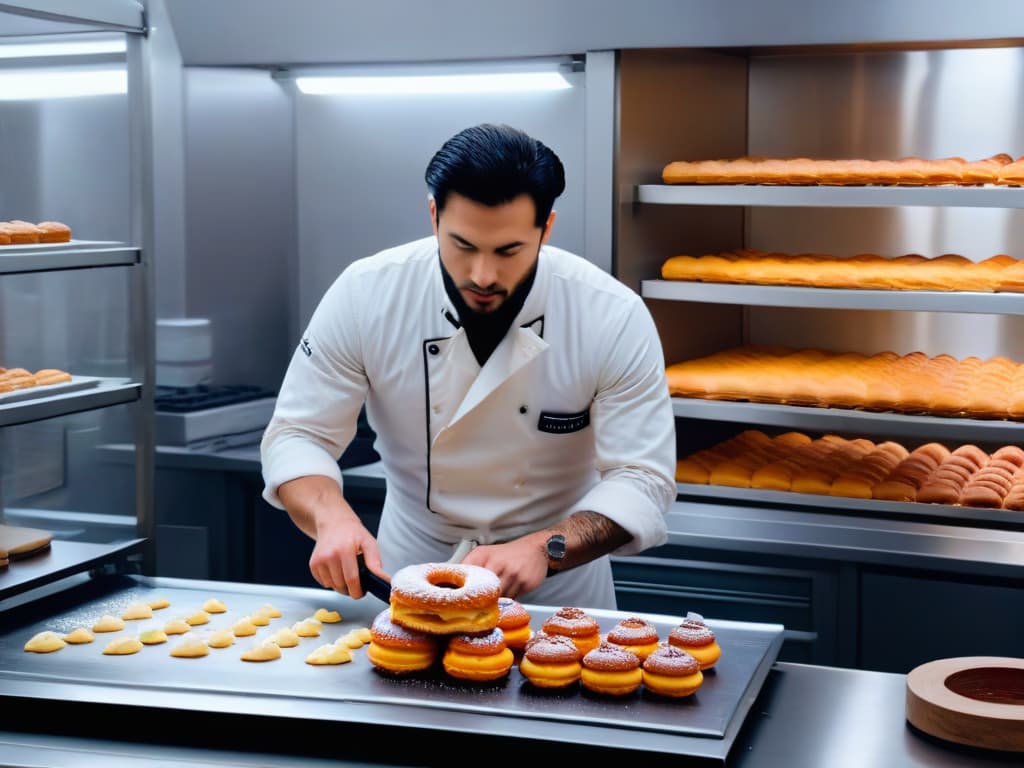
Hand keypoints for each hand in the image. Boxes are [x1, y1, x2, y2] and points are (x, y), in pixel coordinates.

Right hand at [278, 475, 389, 598]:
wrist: (333, 522)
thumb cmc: (352, 533)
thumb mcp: (369, 542)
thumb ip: (375, 562)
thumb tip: (383, 578)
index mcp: (345, 550)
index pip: (351, 580)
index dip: (358, 591)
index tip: (362, 592)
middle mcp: (329, 556)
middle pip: (341, 586)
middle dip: (350, 589)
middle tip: (357, 582)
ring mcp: (319, 561)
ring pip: (332, 586)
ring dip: (340, 585)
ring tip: (347, 573)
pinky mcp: (313, 564)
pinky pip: (323, 583)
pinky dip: (331, 581)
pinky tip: (337, 570)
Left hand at [460, 532, 547, 597]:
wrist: (535, 549)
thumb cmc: (507, 554)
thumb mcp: (484, 553)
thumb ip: (469, 566)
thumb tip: (453, 586)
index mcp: (482, 555)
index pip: (466, 575)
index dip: (461, 590)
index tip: (457, 601)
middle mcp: (497, 563)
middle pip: (482, 591)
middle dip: (479, 602)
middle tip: (475, 609)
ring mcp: (512, 573)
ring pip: (498, 599)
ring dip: (495, 603)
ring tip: (493, 602)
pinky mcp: (525, 583)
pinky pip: (512, 600)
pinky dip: (508, 602)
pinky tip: (508, 595)